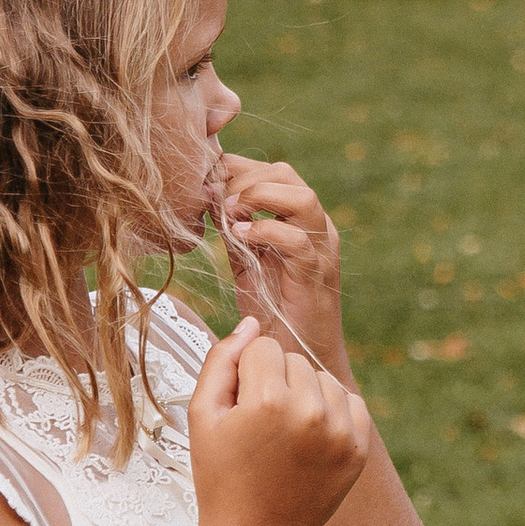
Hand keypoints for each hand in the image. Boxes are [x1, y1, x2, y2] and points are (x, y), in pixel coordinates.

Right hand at [189, 320, 370, 525]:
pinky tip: (308, 439)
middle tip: (259, 427)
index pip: (263, 347)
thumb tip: (252, 324)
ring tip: (283, 433)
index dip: (244, 374)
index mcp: (269, 400)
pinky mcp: (359, 448)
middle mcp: (311, 411)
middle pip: (294, 359)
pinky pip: (350, 401)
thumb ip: (221, 360)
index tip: (239, 409)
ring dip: (305, 394)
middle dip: (275, 381)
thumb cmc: (220, 478)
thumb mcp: (202, 416)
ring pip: (323, 377)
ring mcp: (340, 431)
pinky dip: (331, 411)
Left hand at [214, 154, 344, 370]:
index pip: (272, 171)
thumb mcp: (246, 260)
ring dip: (258, 197)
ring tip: (230, 215)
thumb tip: (206, 194)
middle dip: (241, 179)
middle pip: (285, 174)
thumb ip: (234, 228)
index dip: (234, 168)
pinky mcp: (316, 274)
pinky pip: (297, 240)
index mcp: (299, 218)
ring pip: (301, 197)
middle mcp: (315, 226)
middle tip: (212, 199)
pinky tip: (239, 238)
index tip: (203, 182)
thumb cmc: (272, 312)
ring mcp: (321, 249)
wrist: (296, 357)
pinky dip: (265, 231)